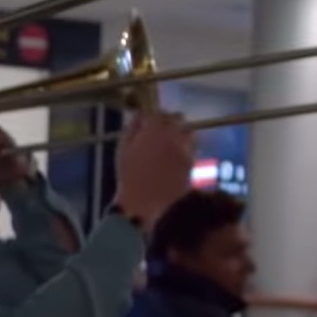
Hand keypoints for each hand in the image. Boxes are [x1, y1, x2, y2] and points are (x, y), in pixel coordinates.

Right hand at [110, 111, 193, 225]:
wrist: (161, 203)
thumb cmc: (135, 180)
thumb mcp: (123, 154)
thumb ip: (130, 132)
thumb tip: (136, 117)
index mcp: (153, 128)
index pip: (152, 113)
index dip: (146, 118)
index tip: (139, 125)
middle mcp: (173, 131)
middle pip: (173, 117)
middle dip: (164, 120)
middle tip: (152, 132)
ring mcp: (186, 143)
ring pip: (184, 127)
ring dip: (176, 130)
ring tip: (165, 141)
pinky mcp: (193, 156)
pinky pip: (189, 142)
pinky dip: (182, 142)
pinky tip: (172, 153)